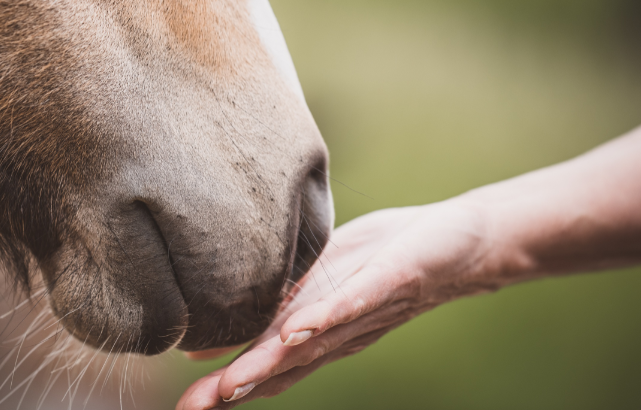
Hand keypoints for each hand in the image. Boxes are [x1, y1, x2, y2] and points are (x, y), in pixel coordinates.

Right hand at [177, 200, 495, 408]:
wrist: (459, 247)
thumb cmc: (381, 263)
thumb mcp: (314, 287)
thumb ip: (270, 315)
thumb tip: (207, 345)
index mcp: (312, 331)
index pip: (264, 366)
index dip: (223, 390)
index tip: (181, 407)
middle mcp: (334, 332)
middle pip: (279, 366)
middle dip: (234, 387)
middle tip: (191, 408)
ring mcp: (361, 310)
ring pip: (309, 344)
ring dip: (270, 364)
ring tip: (230, 383)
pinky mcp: (388, 281)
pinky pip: (355, 302)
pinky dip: (325, 318)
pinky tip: (297, 329)